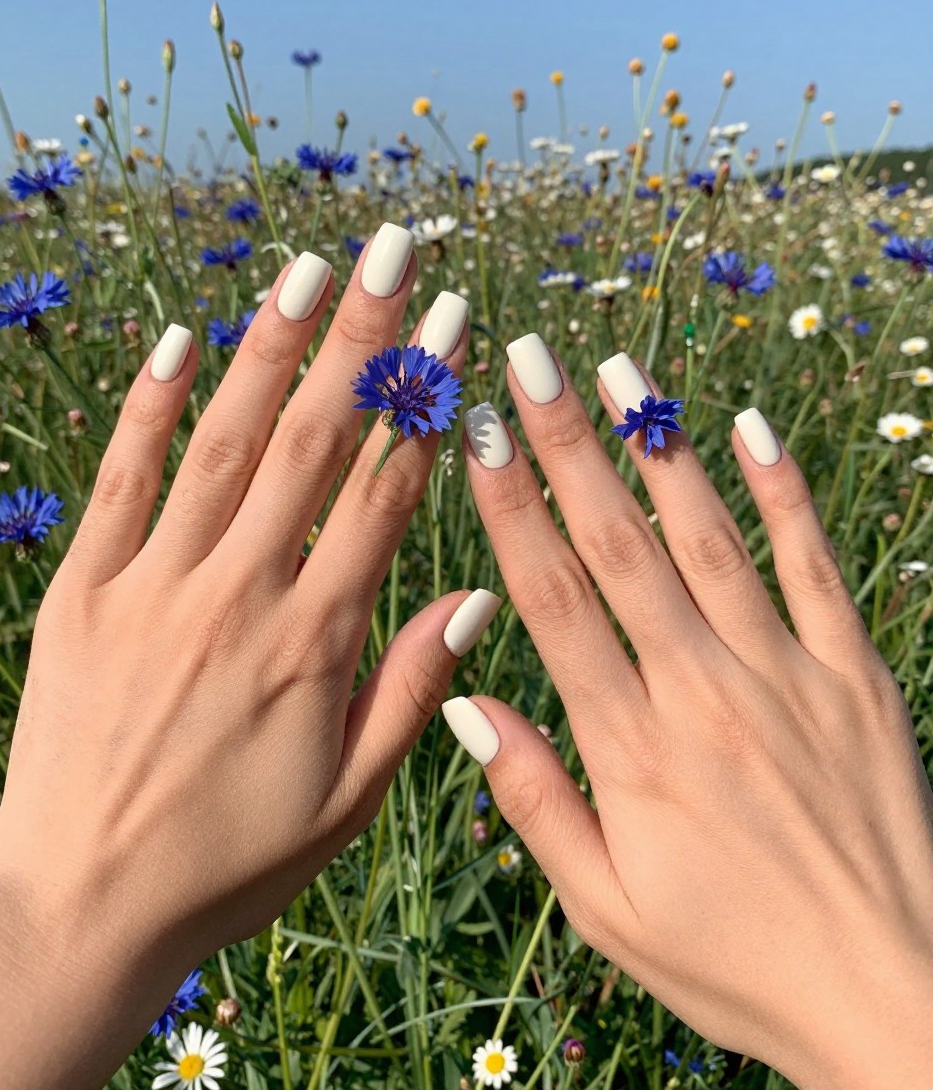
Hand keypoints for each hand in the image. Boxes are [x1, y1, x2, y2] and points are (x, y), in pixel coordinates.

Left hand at [0, 224, 498, 1089]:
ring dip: (269, 348)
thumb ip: (413, 690)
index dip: (423, 403)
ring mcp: (154, 585)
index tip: (454, 327)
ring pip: (224, 443)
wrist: (79, 905)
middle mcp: (238, 594)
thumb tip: (480, 591)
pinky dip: (150, 406)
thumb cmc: (229, 861)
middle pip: (312, 442)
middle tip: (395, 252)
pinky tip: (181, 338)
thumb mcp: (347, 800)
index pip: (383, 494)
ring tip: (308, 267)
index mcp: (313, 644)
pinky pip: (120, 480)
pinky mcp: (85, 591)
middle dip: (361, 339)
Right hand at [446, 335, 932, 1088]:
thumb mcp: (609, 910)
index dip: (508, 508)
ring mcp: (788, 675)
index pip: (554, 601)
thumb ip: (536, 802)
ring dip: (656, 447)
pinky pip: (817, 568)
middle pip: (620, 547)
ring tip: (617, 369)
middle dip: (566, 446)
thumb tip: (469, 702)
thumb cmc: (736, 963)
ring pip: (709, 538)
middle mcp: (704, 692)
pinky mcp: (856, 676)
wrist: (894, 999)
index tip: (475, 435)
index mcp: (633, 748)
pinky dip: (784, 494)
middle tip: (527, 360)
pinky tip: (748, 426)